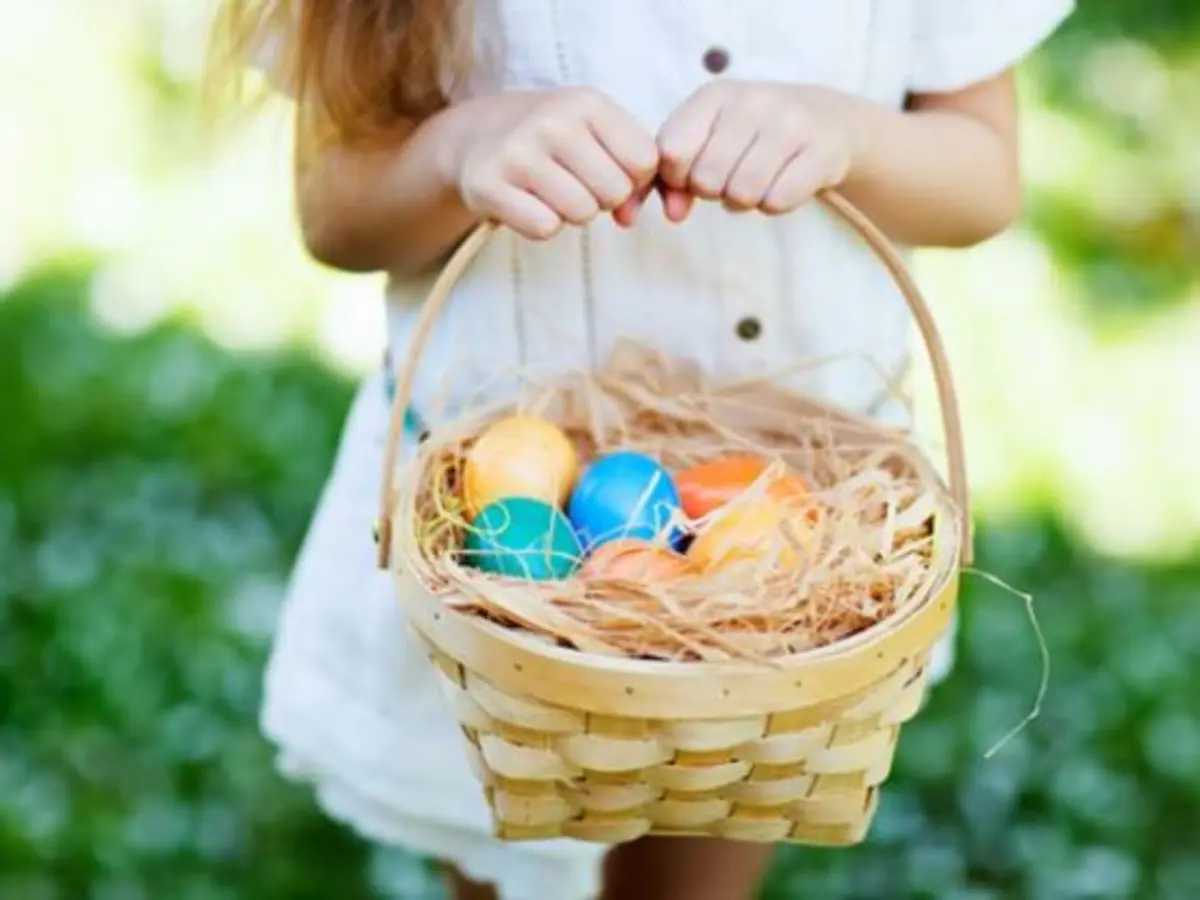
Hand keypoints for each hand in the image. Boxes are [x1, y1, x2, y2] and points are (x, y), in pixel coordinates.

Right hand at [453, 88, 658, 238]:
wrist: (476, 136)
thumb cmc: (552, 140)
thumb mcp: (596, 131)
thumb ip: (632, 169)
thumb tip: (629, 217)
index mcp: (587, 102)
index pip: (645, 161)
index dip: (632, 177)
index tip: (607, 169)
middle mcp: (552, 121)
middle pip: (615, 192)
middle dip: (601, 198)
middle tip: (574, 182)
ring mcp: (518, 153)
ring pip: (582, 214)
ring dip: (571, 213)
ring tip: (550, 190)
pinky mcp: (489, 185)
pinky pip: (545, 228)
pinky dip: (541, 225)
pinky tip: (526, 202)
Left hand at [656, 81, 865, 218]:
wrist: (826, 120)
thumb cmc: (750, 136)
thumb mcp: (708, 141)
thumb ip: (675, 179)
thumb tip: (673, 214)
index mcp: (715, 95)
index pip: (671, 150)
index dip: (676, 176)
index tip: (693, 172)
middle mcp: (752, 102)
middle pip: (706, 180)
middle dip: (713, 192)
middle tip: (730, 177)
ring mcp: (791, 125)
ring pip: (742, 194)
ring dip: (744, 201)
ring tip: (755, 181)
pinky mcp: (821, 152)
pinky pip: (777, 202)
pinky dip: (774, 205)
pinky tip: (781, 183)